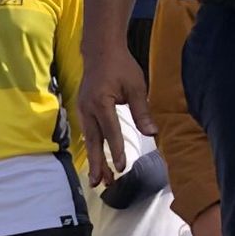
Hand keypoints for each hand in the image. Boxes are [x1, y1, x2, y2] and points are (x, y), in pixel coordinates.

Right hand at [79, 48, 157, 187]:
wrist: (100, 51)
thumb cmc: (121, 66)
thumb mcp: (136, 87)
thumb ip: (142, 112)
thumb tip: (152, 133)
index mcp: (101, 103)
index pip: (110, 132)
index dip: (116, 151)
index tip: (122, 167)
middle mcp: (88, 110)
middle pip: (93, 142)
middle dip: (98, 164)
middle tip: (101, 183)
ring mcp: (82, 111)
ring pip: (88, 140)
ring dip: (93, 160)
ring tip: (98, 179)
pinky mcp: (82, 111)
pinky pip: (87, 134)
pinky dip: (91, 148)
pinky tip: (95, 160)